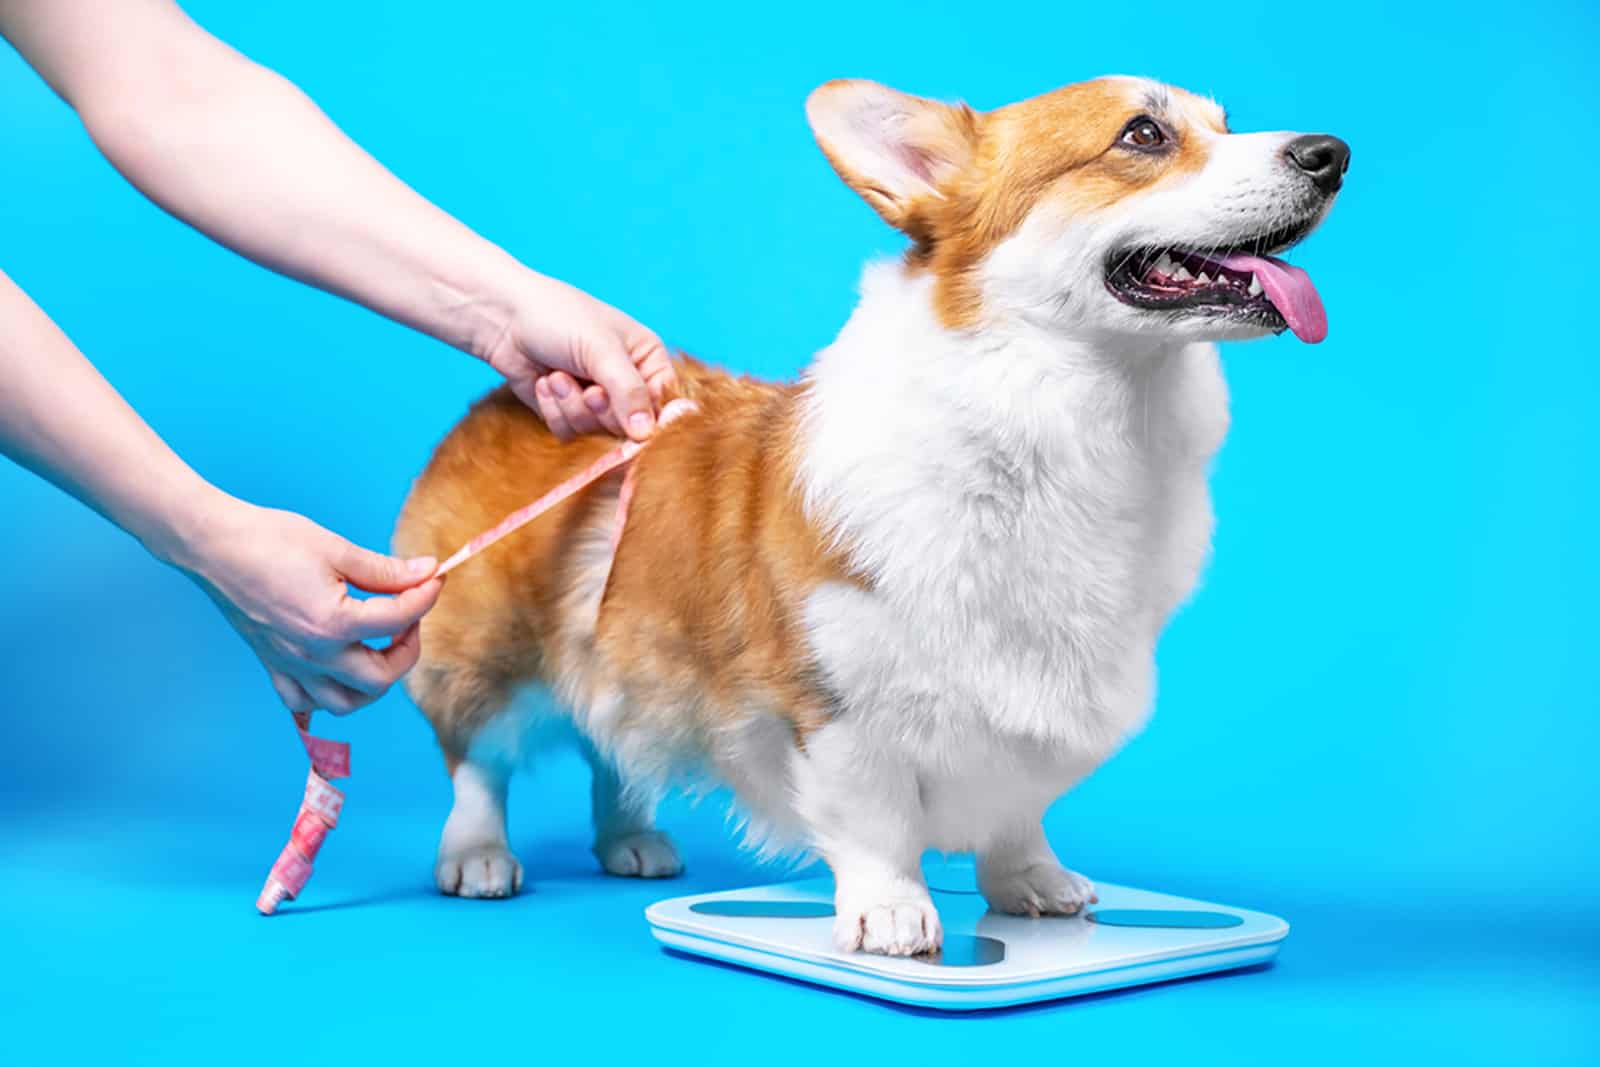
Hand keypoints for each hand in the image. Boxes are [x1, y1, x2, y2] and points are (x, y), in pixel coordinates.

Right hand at [178, 499, 441, 714]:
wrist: (213, 545)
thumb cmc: (271, 540)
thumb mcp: (336, 549)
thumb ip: (385, 570)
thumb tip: (427, 572)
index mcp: (333, 623)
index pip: (399, 619)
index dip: (426, 595)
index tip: (435, 578)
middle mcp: (313, 654)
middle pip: (380, 678)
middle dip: (406, 650)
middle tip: (409, 619)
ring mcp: (291, 665)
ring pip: (344, 704)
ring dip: (372, 683)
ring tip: (379, 649)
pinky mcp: (272, 664)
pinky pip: (302, 703)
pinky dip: (325, 697)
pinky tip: (337, 672)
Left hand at [481, 273, 676, 440]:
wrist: (503, 318)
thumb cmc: (558, 317)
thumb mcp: (601, 350)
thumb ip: (628, 392)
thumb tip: (646, 433)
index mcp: (647, 359)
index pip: (664, 403)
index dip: (649, 418)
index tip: (633, 423)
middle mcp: (626, 383)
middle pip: (630, 425)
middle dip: (601, 410)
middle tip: (588, 390)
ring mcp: (596, 400)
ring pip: (597, 432)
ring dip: (572, 407)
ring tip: (556, 377)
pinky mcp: (567, 413)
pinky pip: (571, 434)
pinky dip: (555, 412)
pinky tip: (543, 384)